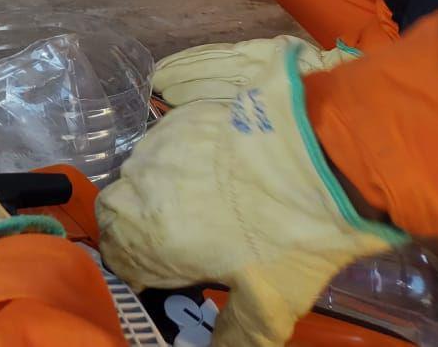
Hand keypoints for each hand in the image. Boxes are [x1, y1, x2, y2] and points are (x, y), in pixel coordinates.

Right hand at [98, 41, 404, 346]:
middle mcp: (138, 185)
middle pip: (122, 209)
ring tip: (215, 200)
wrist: (321, 155)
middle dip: (145, 224)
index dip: (143, 266)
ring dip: (165, 188)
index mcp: (146, 234)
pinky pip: (169, 141)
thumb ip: (237, 334)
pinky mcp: (181, 114)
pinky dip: (185, 157)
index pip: (117, 253)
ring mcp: (157, 143)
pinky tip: (225, 168)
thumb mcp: (269, 304)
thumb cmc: (288, 237)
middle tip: (191, 236)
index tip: (173, 272)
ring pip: (145, 172)